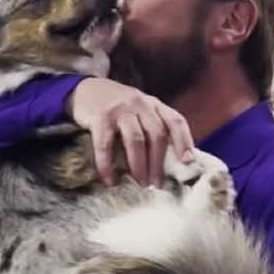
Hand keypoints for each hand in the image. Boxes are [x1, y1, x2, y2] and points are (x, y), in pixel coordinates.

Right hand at [67, 78, 193, 186]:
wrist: (85, 89)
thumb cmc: (117, 107)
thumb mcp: (140, 110)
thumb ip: (154, 125)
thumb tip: (171, 160)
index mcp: (154, 104)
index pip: (175, 121)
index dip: (184, 141)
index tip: (188, 162)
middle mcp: (141, 104)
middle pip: (157, 134)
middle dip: (158, 163)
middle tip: (157, 184)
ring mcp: (120, 110)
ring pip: (136, 140)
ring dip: (139, 165)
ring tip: (140, 183)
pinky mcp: (100, 117)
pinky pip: (106, 145)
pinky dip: (107, 165)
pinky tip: (109, 180)